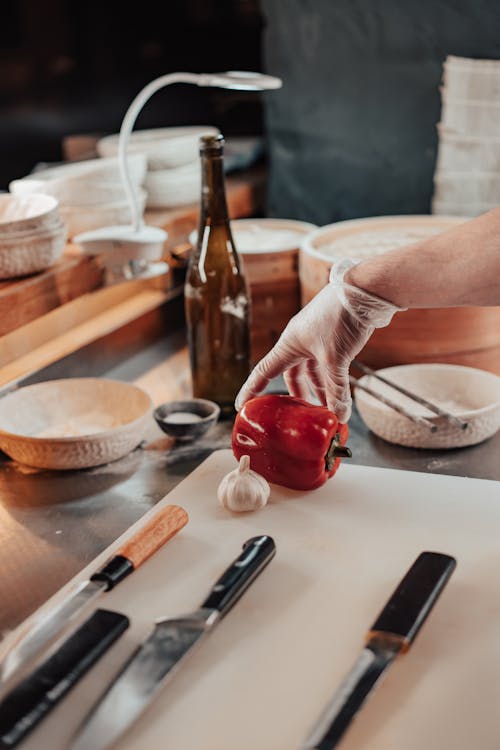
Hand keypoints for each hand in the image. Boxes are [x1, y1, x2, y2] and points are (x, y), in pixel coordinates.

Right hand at [235, 259, 402, 421]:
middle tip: (302, 415)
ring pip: (312, 370)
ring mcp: (316, 337)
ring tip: (329, 408)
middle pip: (292, 374)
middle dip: (297, 395)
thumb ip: (337, 390)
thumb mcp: (336, 359)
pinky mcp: (333, 335)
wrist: (365, 290)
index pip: (263, 372)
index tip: (242, 406)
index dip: (251, 390)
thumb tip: (339, 416)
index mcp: (289, 344)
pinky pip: (327, 363)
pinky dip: (332, 379)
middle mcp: (299, 340)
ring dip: (319, 389)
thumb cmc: (341, 318)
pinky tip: (341, 392)